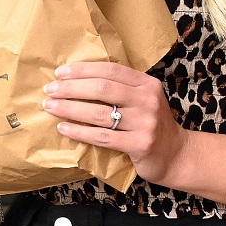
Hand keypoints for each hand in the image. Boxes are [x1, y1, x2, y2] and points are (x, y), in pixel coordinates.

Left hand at [42, 61, 189, 185]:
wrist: (176, 155)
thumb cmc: (149, 124)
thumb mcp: (142, 99)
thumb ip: (119, 88)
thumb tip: (75, 78)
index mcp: (147, 84)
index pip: (110, 70)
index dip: (82, 69)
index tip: (59, 73)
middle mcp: (148, 100)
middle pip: (102, 89)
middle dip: (71, 88)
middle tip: (49, 90)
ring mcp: (146, 123)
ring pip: (99, 113)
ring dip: (69, 109)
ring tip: (50, 107)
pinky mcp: (140, 144)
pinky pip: (102, 136)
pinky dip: (79, 131)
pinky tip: (63, 127)